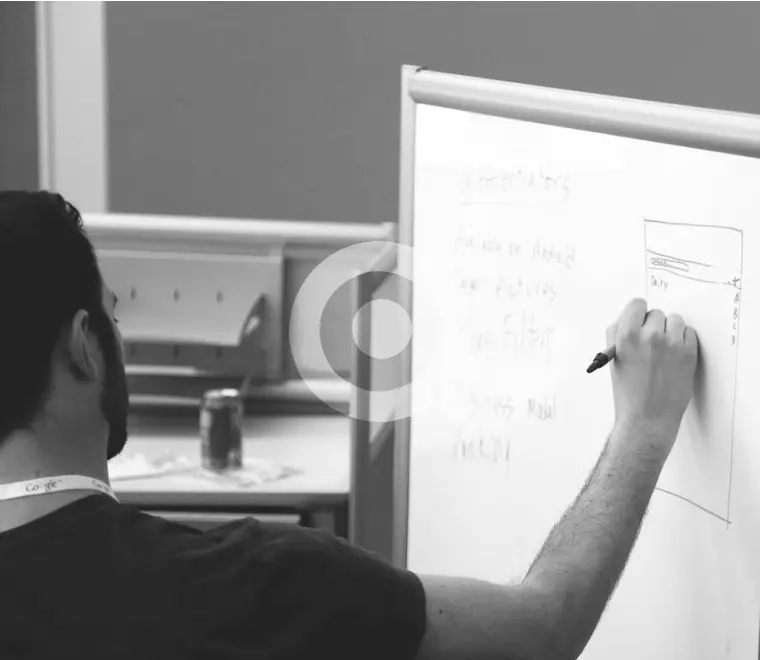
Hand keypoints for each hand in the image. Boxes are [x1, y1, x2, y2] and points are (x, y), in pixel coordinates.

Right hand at [607, 298, 697, 450]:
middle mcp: (650, 336)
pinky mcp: (689, 353)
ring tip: (664, 349)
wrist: (647, 418)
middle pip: (656, 313)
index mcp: (626, 336)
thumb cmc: (628, 393)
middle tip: (650, 342)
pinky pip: (689, 332)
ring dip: (670, 330)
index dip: (637, 313)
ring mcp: (672, 344)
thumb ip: (617, 335)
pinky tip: (674, 354)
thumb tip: (627, 319)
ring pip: (675, 320)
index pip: (636, 304)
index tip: (639, 320)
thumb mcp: (614, 360)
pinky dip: (683, 339)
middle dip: (653, 325)